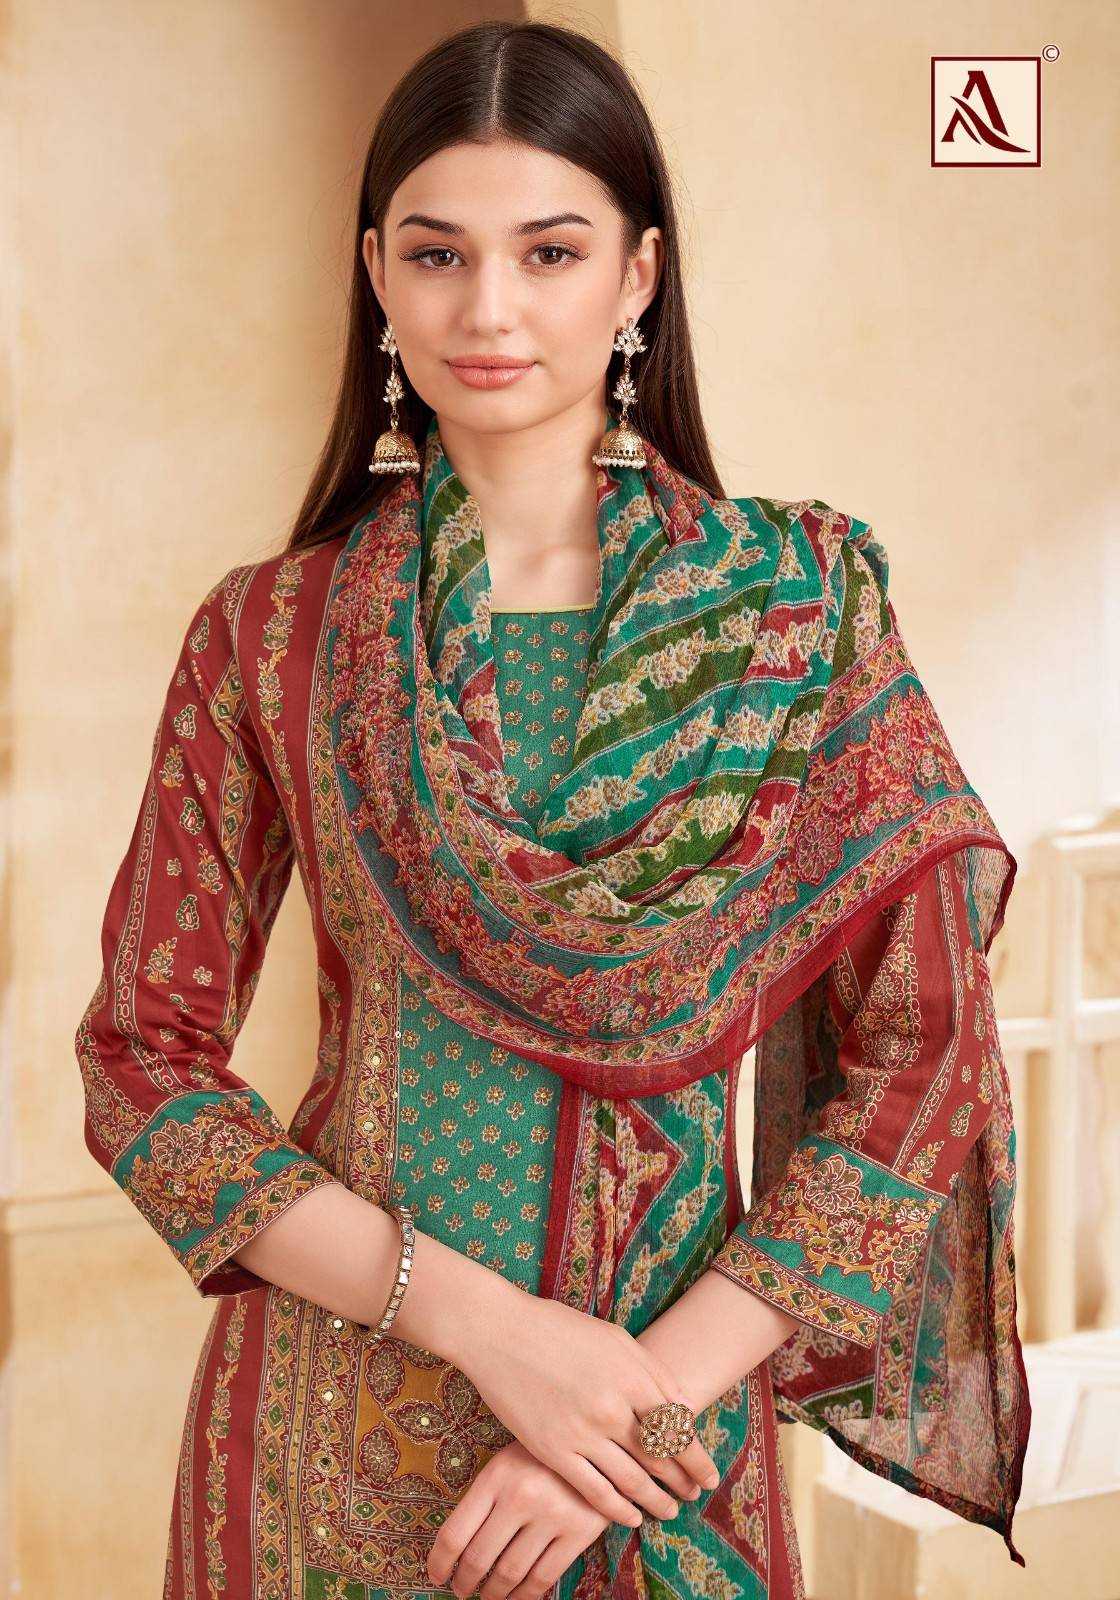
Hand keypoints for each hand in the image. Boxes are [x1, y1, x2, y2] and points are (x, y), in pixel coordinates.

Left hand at [427, 1440, 696, 1598]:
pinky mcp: (580, 1531)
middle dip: (466, 1582)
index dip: (440, 1562)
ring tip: (488, 1596)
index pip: (456, 1533)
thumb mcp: (507, 1461)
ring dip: (494, 1593)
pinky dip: (526, 1595)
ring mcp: (552, 1515)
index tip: (436, 1576)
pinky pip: (545, 1577)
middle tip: (462, 1590)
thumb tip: (455, 1547)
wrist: (598, 1434)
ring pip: (511, 1572)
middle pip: (480, 1558)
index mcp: (496, 1475)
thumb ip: (484, 1499)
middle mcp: (521, 1496)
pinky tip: (517, 1597)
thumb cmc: (543, 1452)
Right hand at [453, 1287, 719, 1527]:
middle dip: (683, 1483)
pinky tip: (630, 1516)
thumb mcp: (616, 1339)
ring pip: (632, 1482)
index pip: (678, 1430)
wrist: (499, 1332)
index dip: (698, 1460)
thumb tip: (686, 1411)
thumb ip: (653, 1373)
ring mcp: (581, 1433)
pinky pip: (594, 1492)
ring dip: (656, 1502)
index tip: (709, 1477)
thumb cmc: (560, 1329)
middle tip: (693, 1496)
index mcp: (632, 1376)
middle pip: (660, 1459)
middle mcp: (612, 1408)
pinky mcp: (552, 1451)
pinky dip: (618, 1510)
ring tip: (669, 1511)